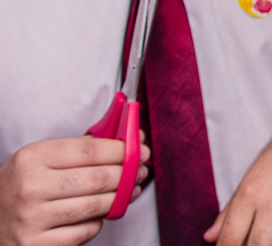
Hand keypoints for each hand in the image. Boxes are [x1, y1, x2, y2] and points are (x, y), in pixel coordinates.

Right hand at [0, 135, 149, 245]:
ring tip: (130, 191)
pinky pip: (85, 231)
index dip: (122, 149)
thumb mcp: (40, 158)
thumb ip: (79, 149)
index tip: (139, 150)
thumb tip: (129, 143)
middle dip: (128, 174)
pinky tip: (98, 214)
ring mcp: (32, 219)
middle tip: (141, 171)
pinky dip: (97, 222)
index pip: (90, 150)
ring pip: (96, 206)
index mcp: (32, 158)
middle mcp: (30, 187)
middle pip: (98, 178)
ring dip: (120, 198)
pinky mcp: (36, 244)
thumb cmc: (22, 184)